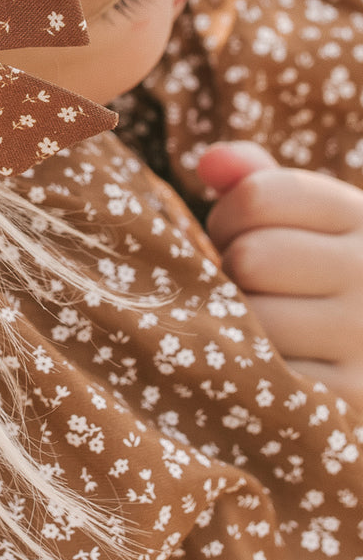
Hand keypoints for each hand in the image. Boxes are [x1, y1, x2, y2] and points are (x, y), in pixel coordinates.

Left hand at [198, 141, 362, 408]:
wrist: (359, 354)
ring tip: (255, 326)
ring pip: (254, 319)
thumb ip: (253, 180)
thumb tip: (210, 162)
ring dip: (234, 324)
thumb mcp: (299, 220)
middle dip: (229, 272)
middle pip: (251, 258)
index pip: (258, 197)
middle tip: (245, 289)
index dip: (227, 217)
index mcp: (358, 216)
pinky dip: (251, 371)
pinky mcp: (350, 397)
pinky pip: (265, 375)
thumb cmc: (310, 276)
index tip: (236, 236)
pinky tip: (266, 368)